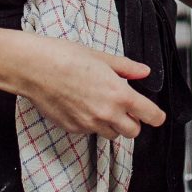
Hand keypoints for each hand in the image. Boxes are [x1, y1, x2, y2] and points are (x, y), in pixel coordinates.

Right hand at [14, 33, 166, 138]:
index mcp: (119, 94)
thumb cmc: (64, 57)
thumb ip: (126, 68)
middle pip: (133, 132)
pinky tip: (83, 106)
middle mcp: (107, 113)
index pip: (149, 115)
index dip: (157, 116)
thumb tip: (143, 72)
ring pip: (112, 134)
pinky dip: (92, 124)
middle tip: (126, 108)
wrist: (34, 68)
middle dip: (133, 122)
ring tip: (101, 105)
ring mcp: (89, 124)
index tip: (157, 116)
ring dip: (113, 124)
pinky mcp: (73, 129)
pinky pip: (90, 132)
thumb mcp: (101, 57)